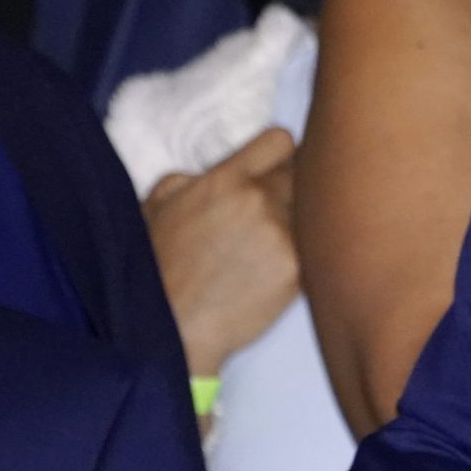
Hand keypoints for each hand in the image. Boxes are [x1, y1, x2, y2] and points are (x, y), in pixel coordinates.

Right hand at [144, 127, 299, 375]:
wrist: (170, 329)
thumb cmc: (156, 268)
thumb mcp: (158, 205)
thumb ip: (195, 177)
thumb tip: (217, 172)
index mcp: (226, 179)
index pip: (281, 141)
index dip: (278, 155)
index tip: (273, 171)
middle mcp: (259, 200)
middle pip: (303, 174)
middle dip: (291, 188)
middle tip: (275, 212)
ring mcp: (282, 234)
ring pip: (312, 212)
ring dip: (299, 222)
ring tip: (272, 245)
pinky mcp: (298, 269)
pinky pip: (314, 248)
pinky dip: (302, 255)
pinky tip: (277, 270)